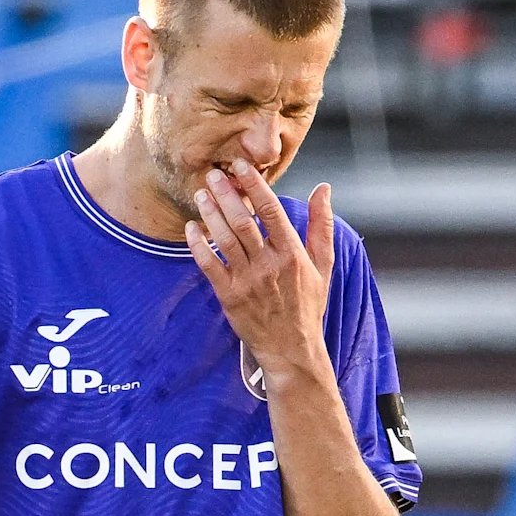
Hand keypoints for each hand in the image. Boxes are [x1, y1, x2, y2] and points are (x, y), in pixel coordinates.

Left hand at [184, 163, 335, 384]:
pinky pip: (209, 265)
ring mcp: (248, 281)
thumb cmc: (307, 305)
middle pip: (243, 221)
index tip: (240, 166)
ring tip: (200, 194)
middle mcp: (269, 266)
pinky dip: (198, 244)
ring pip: (224, 240)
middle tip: (213, 174)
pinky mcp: (229, 296)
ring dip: (210, 213)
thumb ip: (322, 225)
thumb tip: (323, 188)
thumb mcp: (324, 265)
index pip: (270, 211)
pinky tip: (192, 227)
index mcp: (293, 254)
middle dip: (226, 194)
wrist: (291, 349)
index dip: (254, 185)